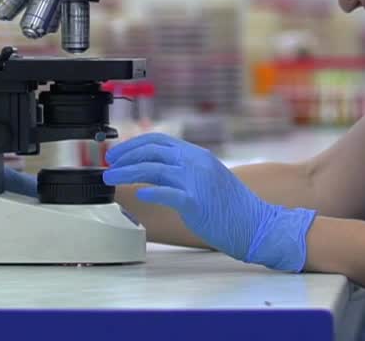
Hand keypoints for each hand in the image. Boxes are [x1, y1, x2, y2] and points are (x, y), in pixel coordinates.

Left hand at [102, 133, 315, 271]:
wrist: (255, 223)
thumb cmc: (230, 206)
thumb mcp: (207, 178)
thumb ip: (185, 170)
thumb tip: (154, 172)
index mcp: (198, 155)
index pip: (159, 140)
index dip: (134, 145)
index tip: (118, 154)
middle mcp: (196, 163)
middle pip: (152, 151)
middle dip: (125, 156)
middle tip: (108, 165)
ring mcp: (196, 180)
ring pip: (153, 169)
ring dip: (127, 172)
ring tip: (111, 178)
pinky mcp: (196, 201)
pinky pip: (168, 192)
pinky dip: (151, 190)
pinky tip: (139, 194)